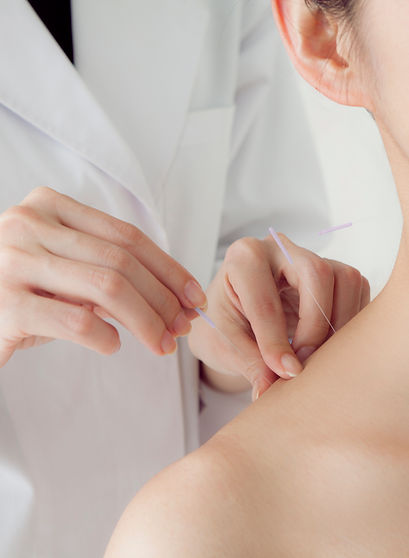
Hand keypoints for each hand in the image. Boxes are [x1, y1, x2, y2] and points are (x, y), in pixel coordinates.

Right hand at [0, 187, 206, 365]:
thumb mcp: (61, 271)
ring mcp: (12, 261)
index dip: (168, 268)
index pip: (126, 236)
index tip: (192, 296)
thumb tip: (172, 302)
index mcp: (48, 207)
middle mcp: (28, 225)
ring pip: (106, 287)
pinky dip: (103, 336)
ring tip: (161, 344)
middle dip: (163, 299)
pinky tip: (113, 346)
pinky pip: (73, 320)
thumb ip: (106, 274)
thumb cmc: (17, 290)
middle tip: (183, 328)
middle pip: (122, 262)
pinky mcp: (3, 304)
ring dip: (145, 321)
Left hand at [189, 234, 369, 398]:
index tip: (284, 373)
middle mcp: (278, 249)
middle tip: (303, 363)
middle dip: (315, 326)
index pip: (265, 299)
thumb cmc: (225, 323)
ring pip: (345, 279)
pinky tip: (329, 345)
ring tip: (316, 358)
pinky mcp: (332, 272)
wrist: (235, 315)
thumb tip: (270, 390)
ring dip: (337, 326)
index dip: (274, 341)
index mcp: (243, 258)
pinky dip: (349, 323)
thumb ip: (250, 363)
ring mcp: (308, 257)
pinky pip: (357, 290)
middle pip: (316, 273)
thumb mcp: (224, 344)